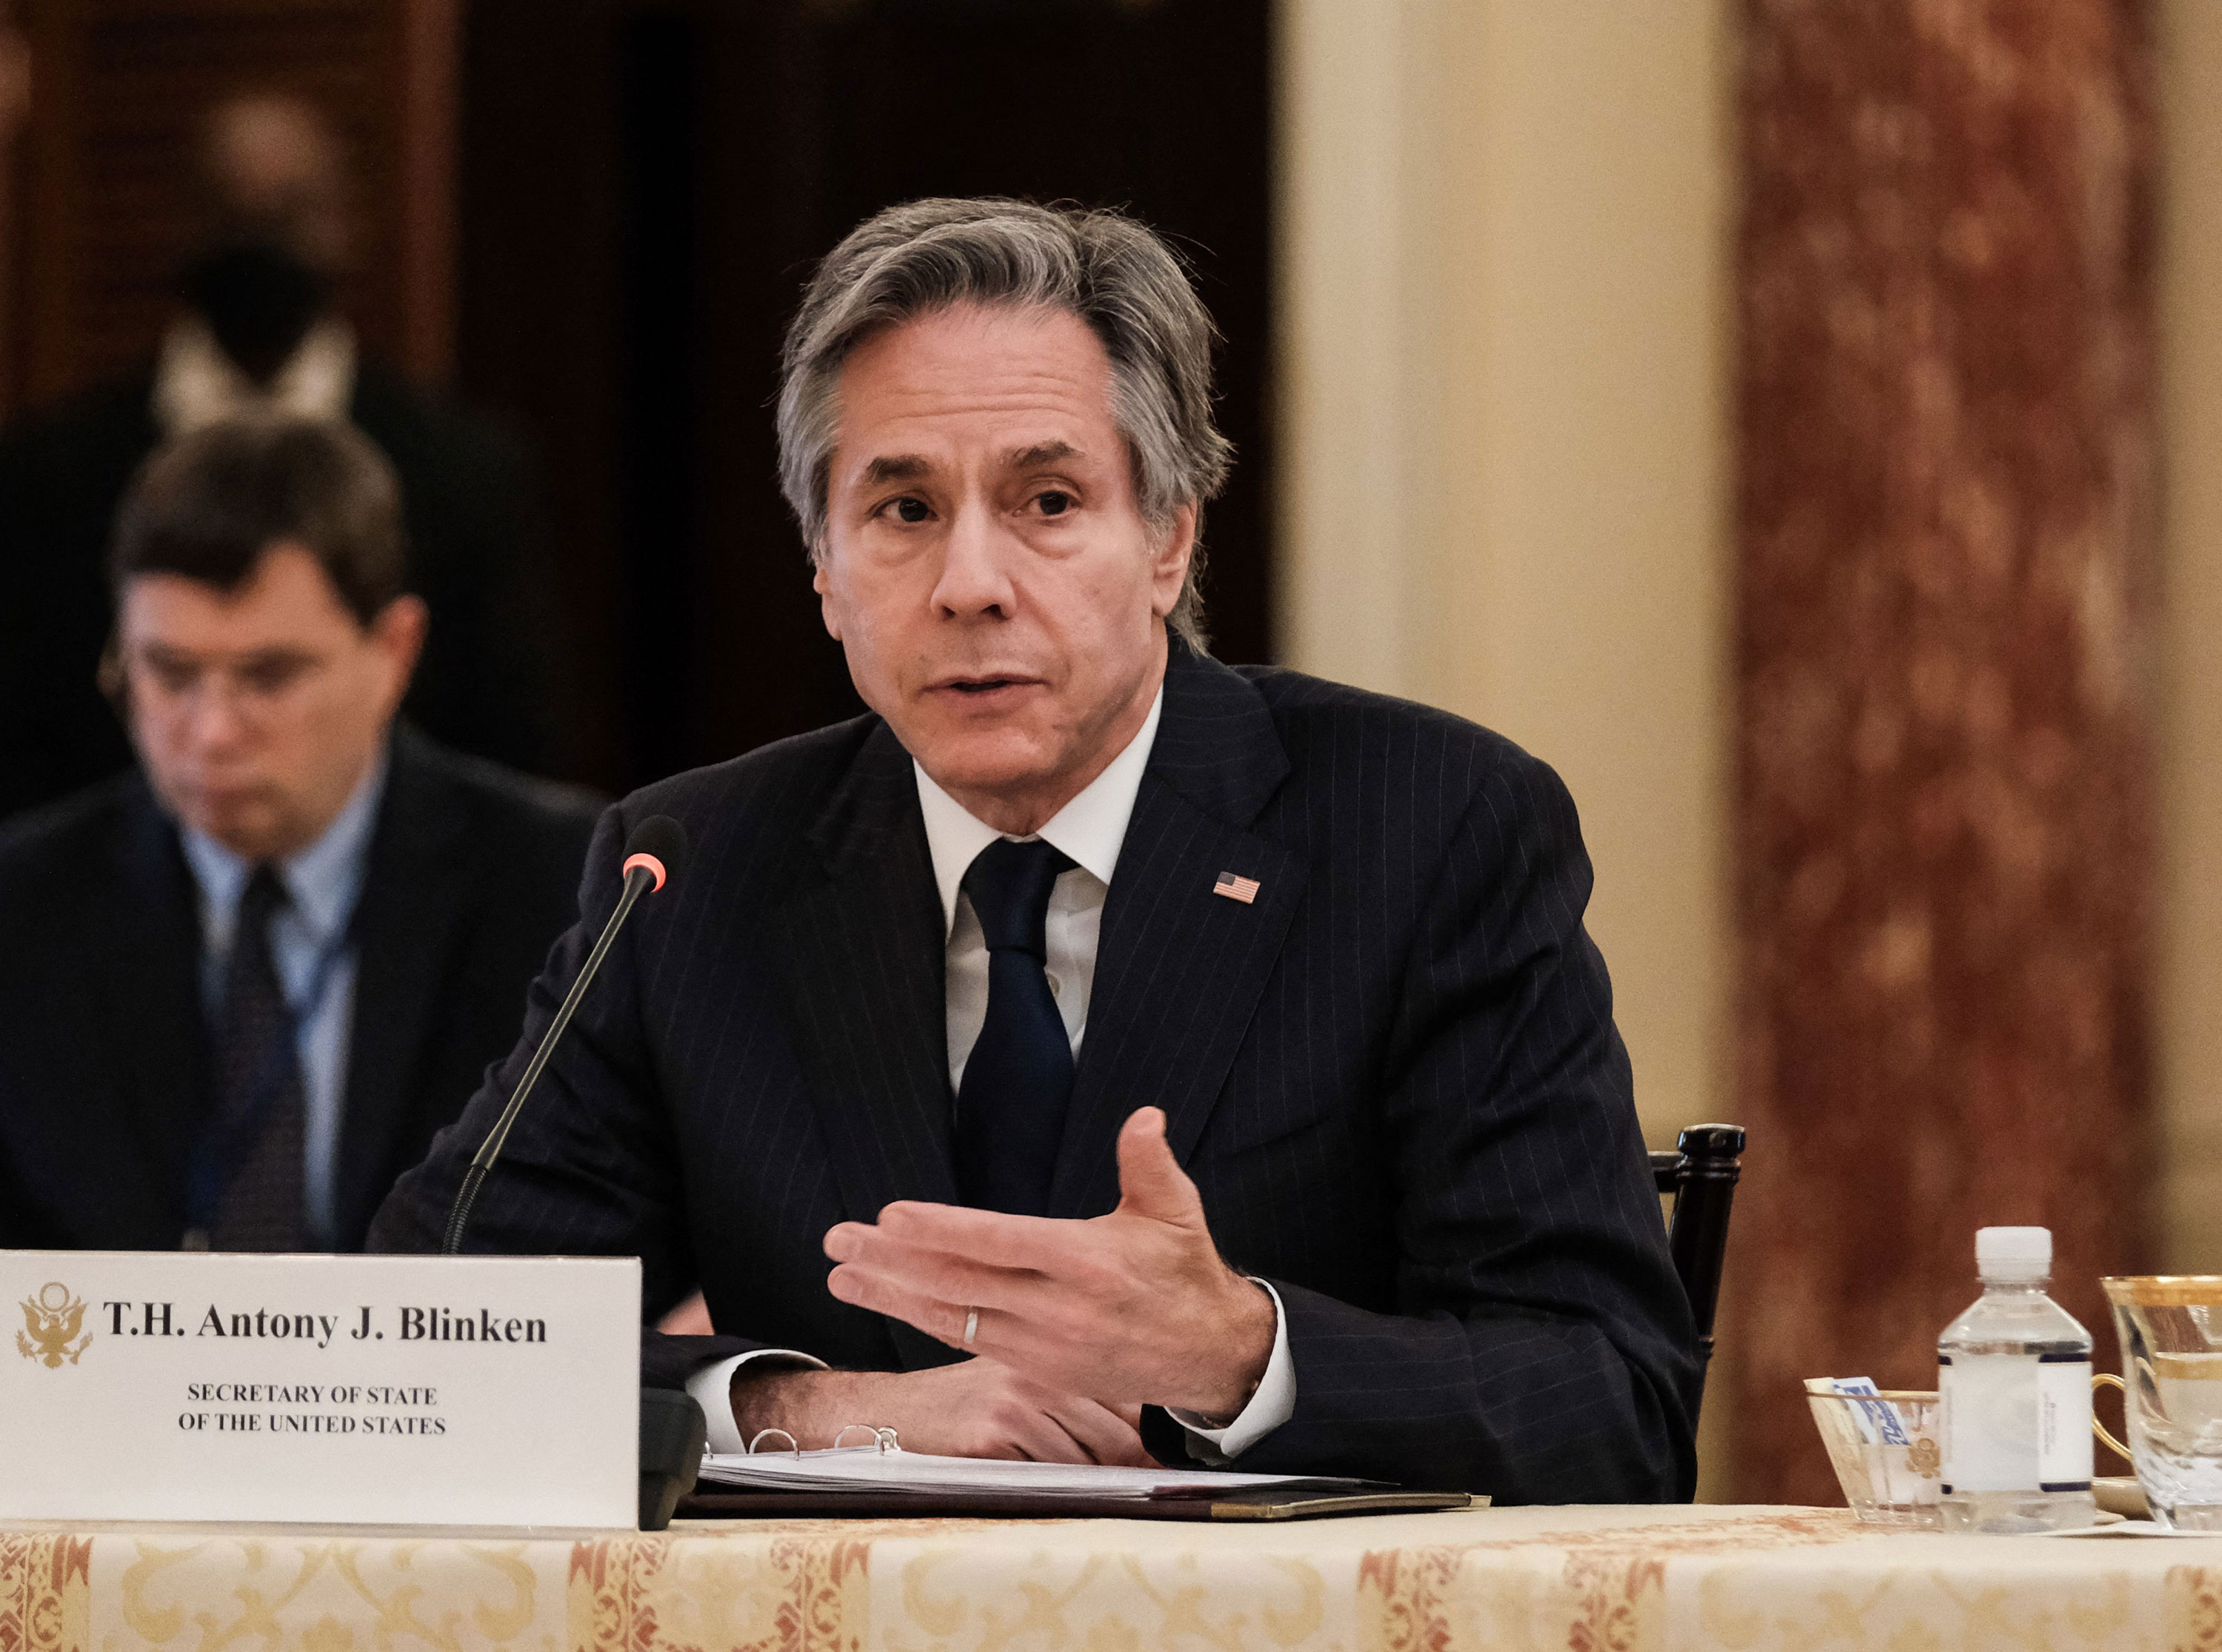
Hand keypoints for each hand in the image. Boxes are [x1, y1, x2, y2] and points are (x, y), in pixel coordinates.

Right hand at [727, 1357, 1152, 1464]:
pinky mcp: (991, 1432)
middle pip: (1116, 1434)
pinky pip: (1046, 1476)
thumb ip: (1077, 1397)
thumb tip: (1145, 1438)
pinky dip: (1048, 1489)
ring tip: (1074, 1484)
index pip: (1125, 1397)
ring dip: (1087, 1482)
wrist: (891, 1415)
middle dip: (1127, 1467)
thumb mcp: (1023, 1383)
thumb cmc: (965, 1405)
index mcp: (1055, 1351)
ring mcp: (1015, 1399)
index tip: (1157, 1460)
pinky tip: (1032, 1481)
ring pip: (1085, 1460)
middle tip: (1131, 1482)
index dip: (1146, 1436)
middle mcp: (1040, 1369)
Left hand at [822, 1107, 1276, 1416]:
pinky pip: (969, 1340)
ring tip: (842, 1276)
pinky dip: (925, 1319)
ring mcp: (1043, 1345)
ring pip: (953, 1317)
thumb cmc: (1184, 1273)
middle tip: (839, 1243)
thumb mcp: (1176, 1211)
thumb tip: (1144, 1118)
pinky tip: (892, 1301)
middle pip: (959, 1282)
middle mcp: (1058, 1308)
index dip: (942, 1231)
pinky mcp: (1037, 1368)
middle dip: (891, 1263)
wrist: (1207, 1354)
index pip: (1000, 1242)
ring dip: (892, 1296)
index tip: (891, 1218)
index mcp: (1087, 1261)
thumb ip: (1149, 1162)